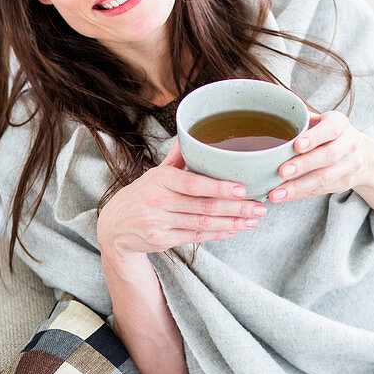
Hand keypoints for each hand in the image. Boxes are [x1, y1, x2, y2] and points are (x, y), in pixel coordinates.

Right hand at [97, 138, 267, 258]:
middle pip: (203, 206)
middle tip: (260, 207)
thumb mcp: (155, 174)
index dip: (219, 187)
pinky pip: (195, 237)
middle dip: (236, 208)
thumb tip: (194, 133)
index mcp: (160, 180)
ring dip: (232, 223)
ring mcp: (160, 223)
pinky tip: (235, 230)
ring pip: (202, 224)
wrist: (113, 227)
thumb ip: (177, 158)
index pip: (193, 184)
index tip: (243, 188)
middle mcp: (159, 202)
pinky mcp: (162, 240)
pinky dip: (218, 234)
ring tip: (254, 220)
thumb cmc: (142, 195)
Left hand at [267, 111, 373, 202]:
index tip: (297, 145)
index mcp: (340, 124)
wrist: (363, 155)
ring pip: (324, 178)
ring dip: (298, 187)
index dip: (314, 137)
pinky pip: (321, 190)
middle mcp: (349, 144)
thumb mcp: (322, 122)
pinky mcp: (345, 183)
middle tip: (281, 172)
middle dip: (303, 165)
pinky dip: (301, 194)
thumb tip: (274, 118)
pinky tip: (284, 196)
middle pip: (328, 156)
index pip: (330, 129)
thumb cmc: (331, 135)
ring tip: (276, 193)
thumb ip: (302, 121)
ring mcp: (350, 166)